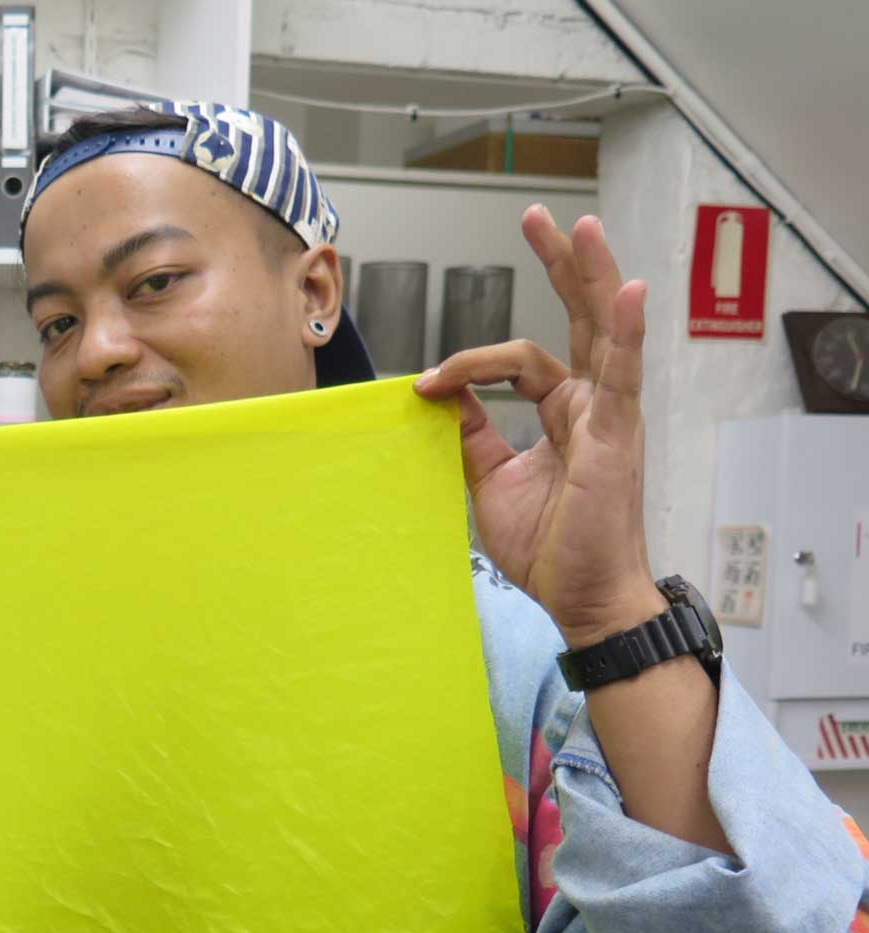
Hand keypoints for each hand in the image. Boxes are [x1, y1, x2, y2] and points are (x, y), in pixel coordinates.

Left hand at [415, 207, 665, 647]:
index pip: (516, 361)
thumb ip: (470, 432)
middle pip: (577, 318)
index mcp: (563, 410)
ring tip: (579, 227)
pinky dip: (626, 330)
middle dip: (559, 265)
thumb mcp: (491, 479)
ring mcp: (609, 414)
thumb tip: (438, 391)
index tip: (421, 386)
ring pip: (600, 329)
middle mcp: (591, 402)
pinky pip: (623, 373)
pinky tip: (630, 291)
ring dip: (591, 275)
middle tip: (538, 217)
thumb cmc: (548, 545)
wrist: (578, 597)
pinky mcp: (617, 434)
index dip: (466, 365)